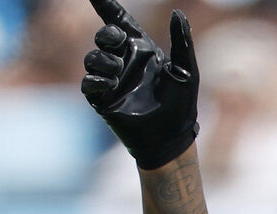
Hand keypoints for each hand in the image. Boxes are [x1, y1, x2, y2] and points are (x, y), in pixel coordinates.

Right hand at [81, 0, 198, 168]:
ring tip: (119, 70)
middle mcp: (125, 63)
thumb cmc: (182, 104)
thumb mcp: (187, 70)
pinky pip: (88, 82)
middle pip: (103, 36)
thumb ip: (182, 41)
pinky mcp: (102, 99)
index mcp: (143, 51)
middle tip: (119, 42)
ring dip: (103, 59)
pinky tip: (111, 83)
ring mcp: (112, 80)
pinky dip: (96, 79)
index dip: (106, 6)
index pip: (120, 22)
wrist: (171, 137)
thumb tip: (178, 13)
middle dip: (107, 34)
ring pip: (92, 57)